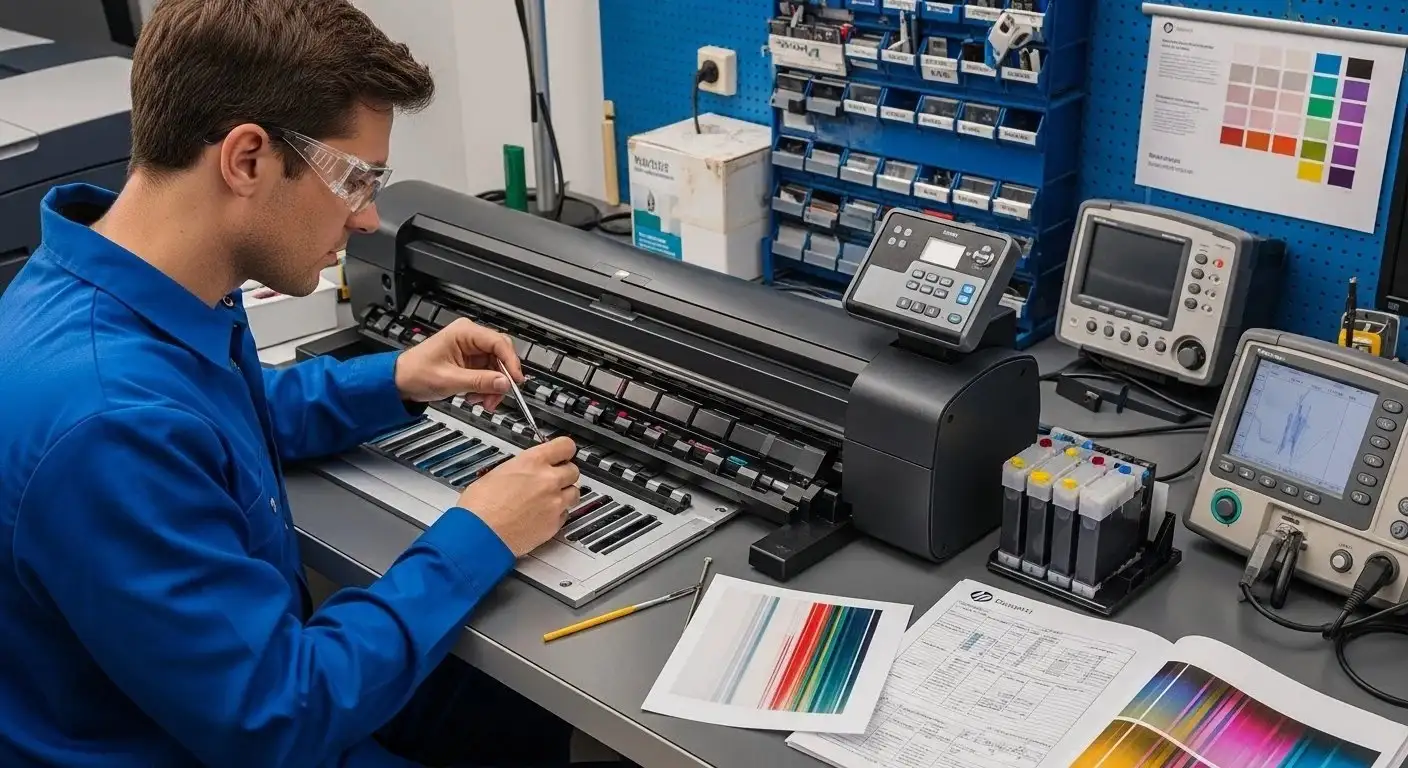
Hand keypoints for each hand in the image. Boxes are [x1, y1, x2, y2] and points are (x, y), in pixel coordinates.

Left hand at [394, 318, 523, 409]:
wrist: (400, 381)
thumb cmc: (415, 372)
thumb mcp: (450, 379)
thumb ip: (480, 381)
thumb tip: (505, 383)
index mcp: (464, 332)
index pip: (499, 343)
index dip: (510, 363)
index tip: (515, 381)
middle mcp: (470, 337)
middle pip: (500, 355)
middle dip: (500, 378)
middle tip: (498, 396)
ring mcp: (471, 349)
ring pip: (496, 367)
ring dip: (492, 387)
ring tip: (481, 400)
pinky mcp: (470, 362)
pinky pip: (487, 374)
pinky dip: (485, 388)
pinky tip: (475, 396)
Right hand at [458, 437, 579, 556]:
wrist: (480, 535)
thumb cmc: (480, 507)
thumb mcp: (496, 473)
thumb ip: (519, 468)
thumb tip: (524, 469)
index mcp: (533, 462)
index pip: (565, 446)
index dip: (565, 450)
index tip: (563, 453)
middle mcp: (548, 480)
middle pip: (573, 470)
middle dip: (564, 473)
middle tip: (553, 478)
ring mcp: (554, 503)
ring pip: (574, 493)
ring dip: (565, 493)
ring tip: (549, 498)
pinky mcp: (554, 524)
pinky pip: (565, 514)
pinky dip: (558, 514)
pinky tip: (542, 514)